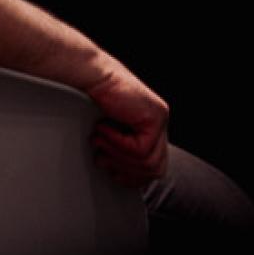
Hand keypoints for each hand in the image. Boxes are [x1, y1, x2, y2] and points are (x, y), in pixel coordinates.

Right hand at [84, 58, 169, 185]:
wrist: (92, 76)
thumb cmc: (94, 101)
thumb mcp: (110, 136)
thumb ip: (123, 152)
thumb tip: (125, 178)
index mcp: (151, 129)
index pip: (155, 167)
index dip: (135, 177)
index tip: (114, 175)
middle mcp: (159, 124)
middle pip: (156, 169)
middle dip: (127, 170)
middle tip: (104, 159)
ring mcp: (161, 120)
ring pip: (148, 162)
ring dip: (118, 155)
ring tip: (100, 141)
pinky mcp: (156, 117)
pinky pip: (140, 149)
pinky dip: (117, 143)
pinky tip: (104, 128)